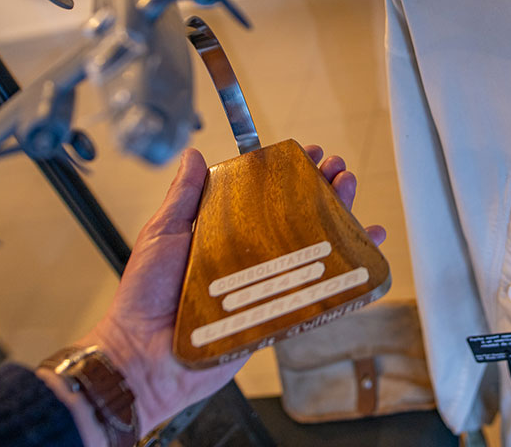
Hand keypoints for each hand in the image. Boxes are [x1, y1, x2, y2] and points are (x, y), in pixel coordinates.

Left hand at [41, 145, 382, 443]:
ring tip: (350, 191)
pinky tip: (365, 248)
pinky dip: (348, 269)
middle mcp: (250, 255)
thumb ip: (183, 196)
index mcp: (225, 233)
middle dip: (324, 189)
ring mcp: (266, 284)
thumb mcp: (162, 233)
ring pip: (314, 246)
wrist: (145, 356)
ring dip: (340, 216)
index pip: (266, 196)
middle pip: (298, 216)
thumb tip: (194, 155)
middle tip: (338, 169)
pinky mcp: (277, 312)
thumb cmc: (144, 297)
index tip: (309, 154)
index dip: (291, 174)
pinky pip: (318, 289)